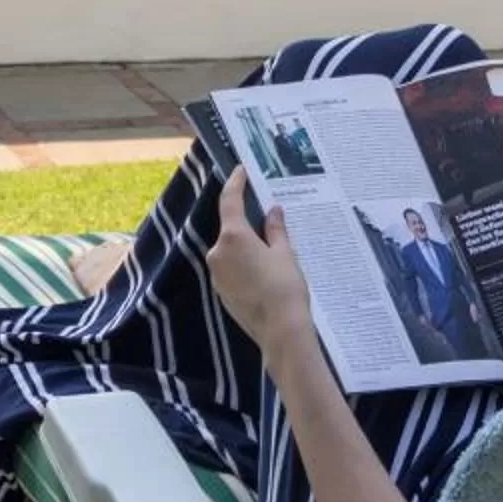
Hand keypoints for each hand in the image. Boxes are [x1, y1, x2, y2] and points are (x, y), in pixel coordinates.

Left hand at [210, 170, 312, 359]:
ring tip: (273, 252)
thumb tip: (273, 211)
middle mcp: (218, 252)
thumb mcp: (285, 253)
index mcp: (233, 237)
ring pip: (231, 250)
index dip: (236, 182)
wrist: (281, 330)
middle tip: (271, 219)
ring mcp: (217, 274)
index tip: (241, 170)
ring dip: (247, 247)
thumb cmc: (285, 287)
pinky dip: (244, 265)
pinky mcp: (221, 292)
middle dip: (248, 223)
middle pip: (231, 229)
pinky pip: (231, 269)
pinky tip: (264, 273)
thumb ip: (276, 229)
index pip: (230, 201)